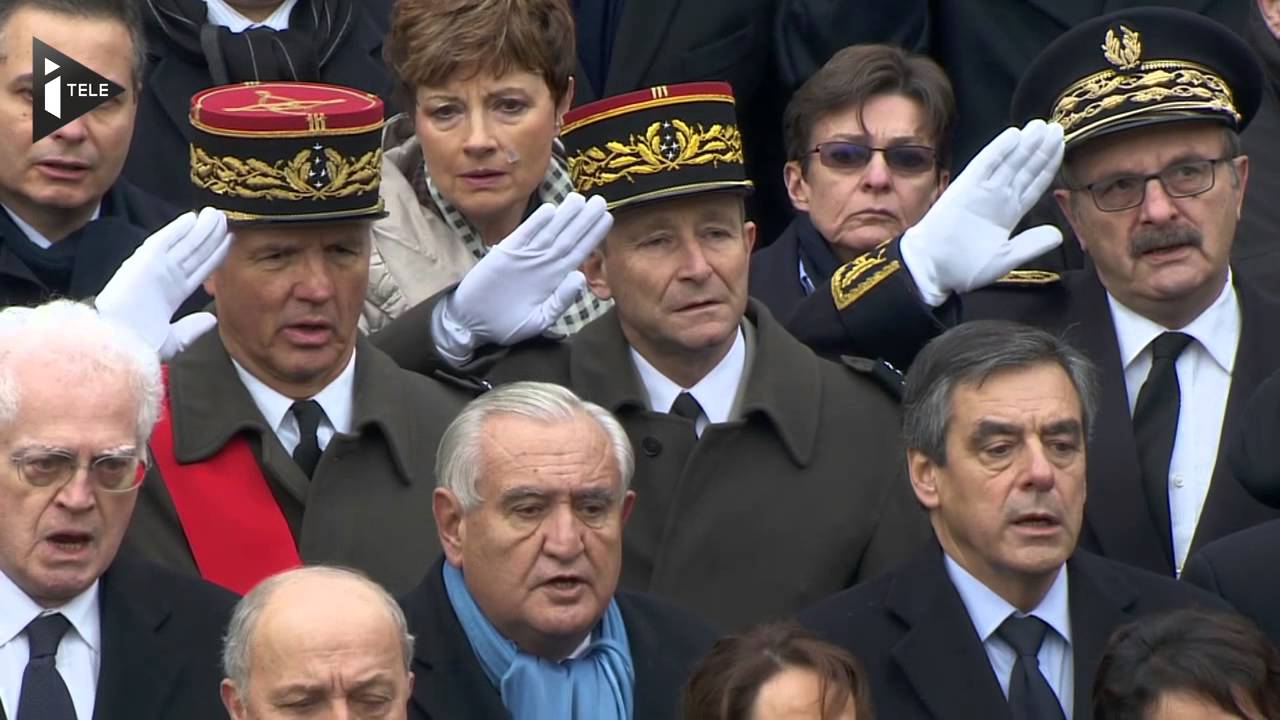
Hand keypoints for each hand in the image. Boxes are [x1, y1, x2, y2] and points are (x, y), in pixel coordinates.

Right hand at [95, 208, 228, 356]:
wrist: (120, 344)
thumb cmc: (141, 346)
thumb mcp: (174, 340)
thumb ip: (192, 329)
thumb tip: (211, 320)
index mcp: (173, 295)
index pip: (200, 269)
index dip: (214, 254)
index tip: (229, 240)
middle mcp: (166, 278)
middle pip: (194, 252)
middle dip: (209, 235)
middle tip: (225, 217)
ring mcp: (156, 268)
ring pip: (183, 243)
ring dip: (199, 228)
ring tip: (216, 213)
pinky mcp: (143, 261)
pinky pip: (164, 241)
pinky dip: (177, 229)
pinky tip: (191, 217)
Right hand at [433, 193, 611, 362]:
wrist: (474, 323)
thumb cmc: (508, 324)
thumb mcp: (539, 319)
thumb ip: (560, 301)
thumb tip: (579, 279)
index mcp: (554, 278)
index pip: (579, 252)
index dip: (593, 236)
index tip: (608, 219)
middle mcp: (543, 263)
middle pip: (568, 237)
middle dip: (584, 219)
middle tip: (601, 200)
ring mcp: (524, 256)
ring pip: (549, 232)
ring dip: (564, 215)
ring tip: (580, 199)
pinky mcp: (505, 254)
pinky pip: (523, 235)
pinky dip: (535, 223)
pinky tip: (549, 210)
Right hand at [899, 119, 1064, 305]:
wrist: (932, 269)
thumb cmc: (963, 268)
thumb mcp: (1004, 259)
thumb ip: (1031, 245)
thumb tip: (1058, 235)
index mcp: (1009, 214)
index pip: (1034, 184)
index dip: (1048, 166)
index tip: (1062, 148)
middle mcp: (998, 198)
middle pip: (1025, 168)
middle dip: (1041, 149)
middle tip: (1056, 128)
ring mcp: (982, 191)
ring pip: (1009, 162)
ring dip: (1026, 144)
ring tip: (1042, 126)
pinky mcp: (965, 187)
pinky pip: (985, 164)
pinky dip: (999, 149)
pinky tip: (1013, 135)